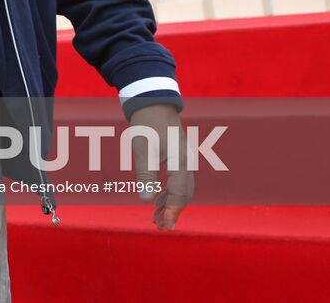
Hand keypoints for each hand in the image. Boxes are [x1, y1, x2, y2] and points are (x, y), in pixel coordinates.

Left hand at [128, 104, 192, 230]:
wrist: (152, 102)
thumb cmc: (146, 125)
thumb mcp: (142, 150)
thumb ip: (146, 175)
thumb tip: (146, 201)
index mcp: (181, 161)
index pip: (180, 193)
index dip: (172, 211)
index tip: (164, 226)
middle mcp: (187, 161)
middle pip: (185, 194)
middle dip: (173, 211)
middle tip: (160, 226)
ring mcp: (185, 159)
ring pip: (183, 188)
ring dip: (171, 204)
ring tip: (157, 218)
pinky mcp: (179, 157)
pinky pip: (179, 180)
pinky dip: (170, 193)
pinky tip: (158, 201)